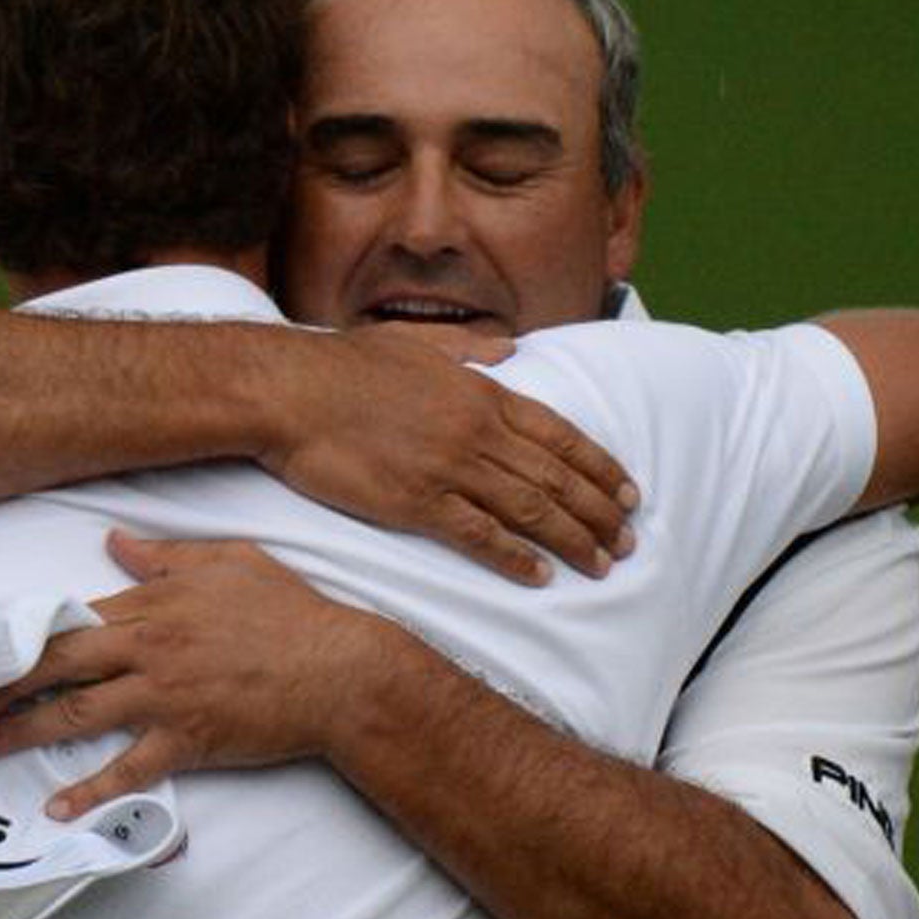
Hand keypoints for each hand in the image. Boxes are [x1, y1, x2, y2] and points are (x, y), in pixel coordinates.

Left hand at [0, 532, 399, 818]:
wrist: (339, 671)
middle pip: (58, 664)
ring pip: (77, 714)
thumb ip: (166, 556)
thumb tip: (116, 541)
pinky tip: (56, 808)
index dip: (29, 634)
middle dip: (3, 683)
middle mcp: (148, 648)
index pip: (75, 617)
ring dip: (23, 730)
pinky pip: (127, 770)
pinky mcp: (186, 740)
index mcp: (155, 603)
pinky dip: (89, 792)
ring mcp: (163, 696)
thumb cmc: (290, 613)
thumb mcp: (230, 562)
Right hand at [262, 324, 636, 583]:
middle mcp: (477, 431)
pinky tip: (539, 576)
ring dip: (572, 540)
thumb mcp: (415, 342)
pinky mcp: (415, 502)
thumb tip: (506, 350)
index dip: (600, 466)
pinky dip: (515, 558)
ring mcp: (449, 468)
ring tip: (600, 564)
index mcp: (481, 392)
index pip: (560, 434)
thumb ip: (466, 349)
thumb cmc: (342, 364)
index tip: (628, 491)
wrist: (290, 391)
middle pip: (556, 477)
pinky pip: (479, 535)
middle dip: (600, 512)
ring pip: (530, 510)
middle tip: (627, 541)